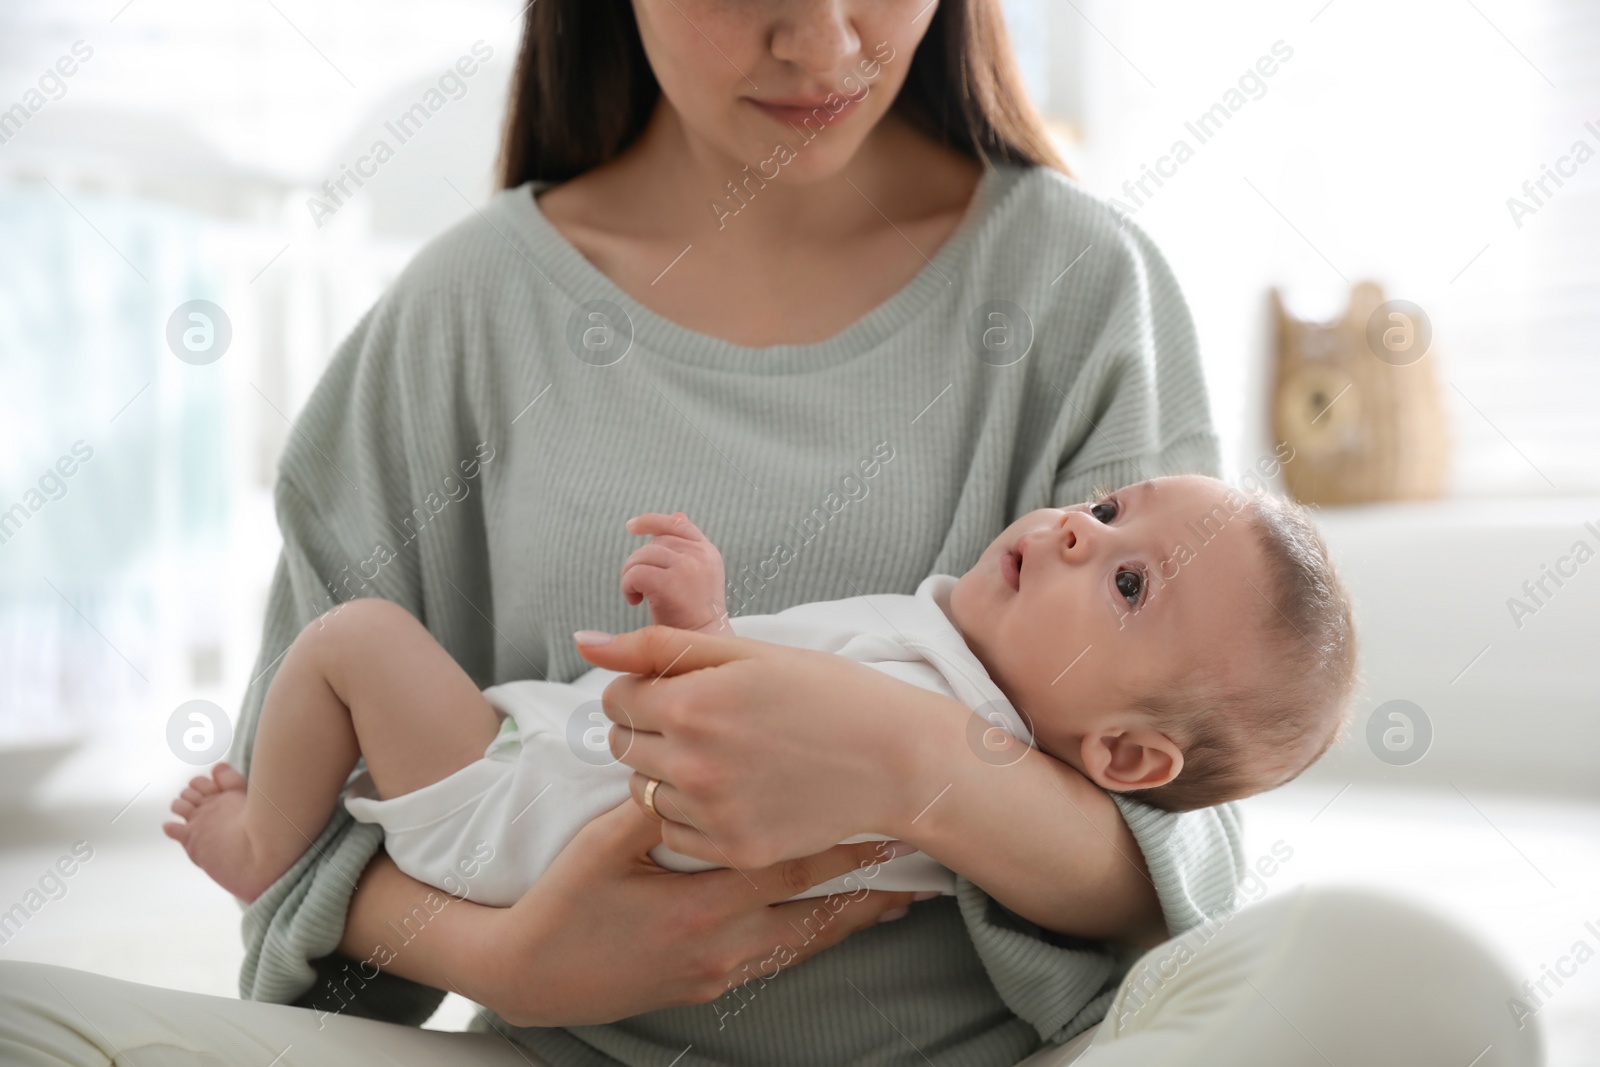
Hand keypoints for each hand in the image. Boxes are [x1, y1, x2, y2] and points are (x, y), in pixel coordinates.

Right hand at [473, 801, 918, 1025]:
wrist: (529, 977)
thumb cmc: (562, 906)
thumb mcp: (601, 846)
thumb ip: (651, 806)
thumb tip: (690, 765)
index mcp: (701, 905)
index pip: (792, 869)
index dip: (843, 847)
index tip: (886, 827)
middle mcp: (721, 946)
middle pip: (814, 916)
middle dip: (867, 893)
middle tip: (917, 874)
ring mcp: (716, 972)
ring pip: (801, 945)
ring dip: (846, 922)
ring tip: (892, 902)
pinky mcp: (706, 988)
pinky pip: (774, 963)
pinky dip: (808, 942)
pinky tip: (825, 929)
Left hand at [575, 625, 942, 868]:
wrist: (896, 758)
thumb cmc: (825, 693)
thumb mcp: (745, 651)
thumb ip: (655, 646)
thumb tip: (584, 642)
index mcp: (690, 704)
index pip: (616, 697)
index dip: (643, 687)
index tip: (680, 688)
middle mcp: (692, 764)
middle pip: (621, 746)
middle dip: (648, 728)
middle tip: (702, 720)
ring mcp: (712, 813)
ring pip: (642, 792)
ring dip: (666, 772)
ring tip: (723, 755)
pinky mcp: (733, 850)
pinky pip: (674, 834)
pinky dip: (690, 813)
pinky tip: (732, 791)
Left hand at [620, 513, 730, 634]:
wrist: (702, 648)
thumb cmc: (693, 617)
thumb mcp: (694, 577)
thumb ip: (685, 548)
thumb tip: (678, 515)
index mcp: (707, 552)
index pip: (677, 524)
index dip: (651, 521)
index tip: (631, 527)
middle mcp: (701, 555)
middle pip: (653, 543)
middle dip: (638, 563)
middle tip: (638, 588)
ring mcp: (688, 567)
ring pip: (641, 557)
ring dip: (630, 577)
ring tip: (637, 597)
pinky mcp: (671, 582)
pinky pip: (635, 573)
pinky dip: (628, 587)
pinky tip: (635, 602)